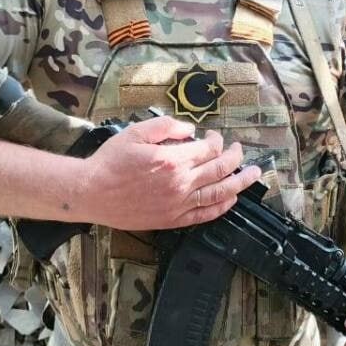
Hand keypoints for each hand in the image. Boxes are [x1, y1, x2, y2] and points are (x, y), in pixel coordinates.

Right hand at [78, 115, 262, 229]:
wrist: (92, 192)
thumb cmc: (111, 161)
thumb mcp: (136, 132)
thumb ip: (166, 126)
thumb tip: (190, 129)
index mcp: (172, 159)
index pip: (208, 149)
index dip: (216, 140)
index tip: (213, 136)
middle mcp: (180, 182)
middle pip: (219, 169)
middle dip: (234, 157)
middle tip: (240, 150)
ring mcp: (178, 203)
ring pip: (219, 193)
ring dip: (240, 183)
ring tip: (254, 175)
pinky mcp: (172, 219)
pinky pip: (204, 214)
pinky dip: (221, 207)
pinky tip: (231, 200)